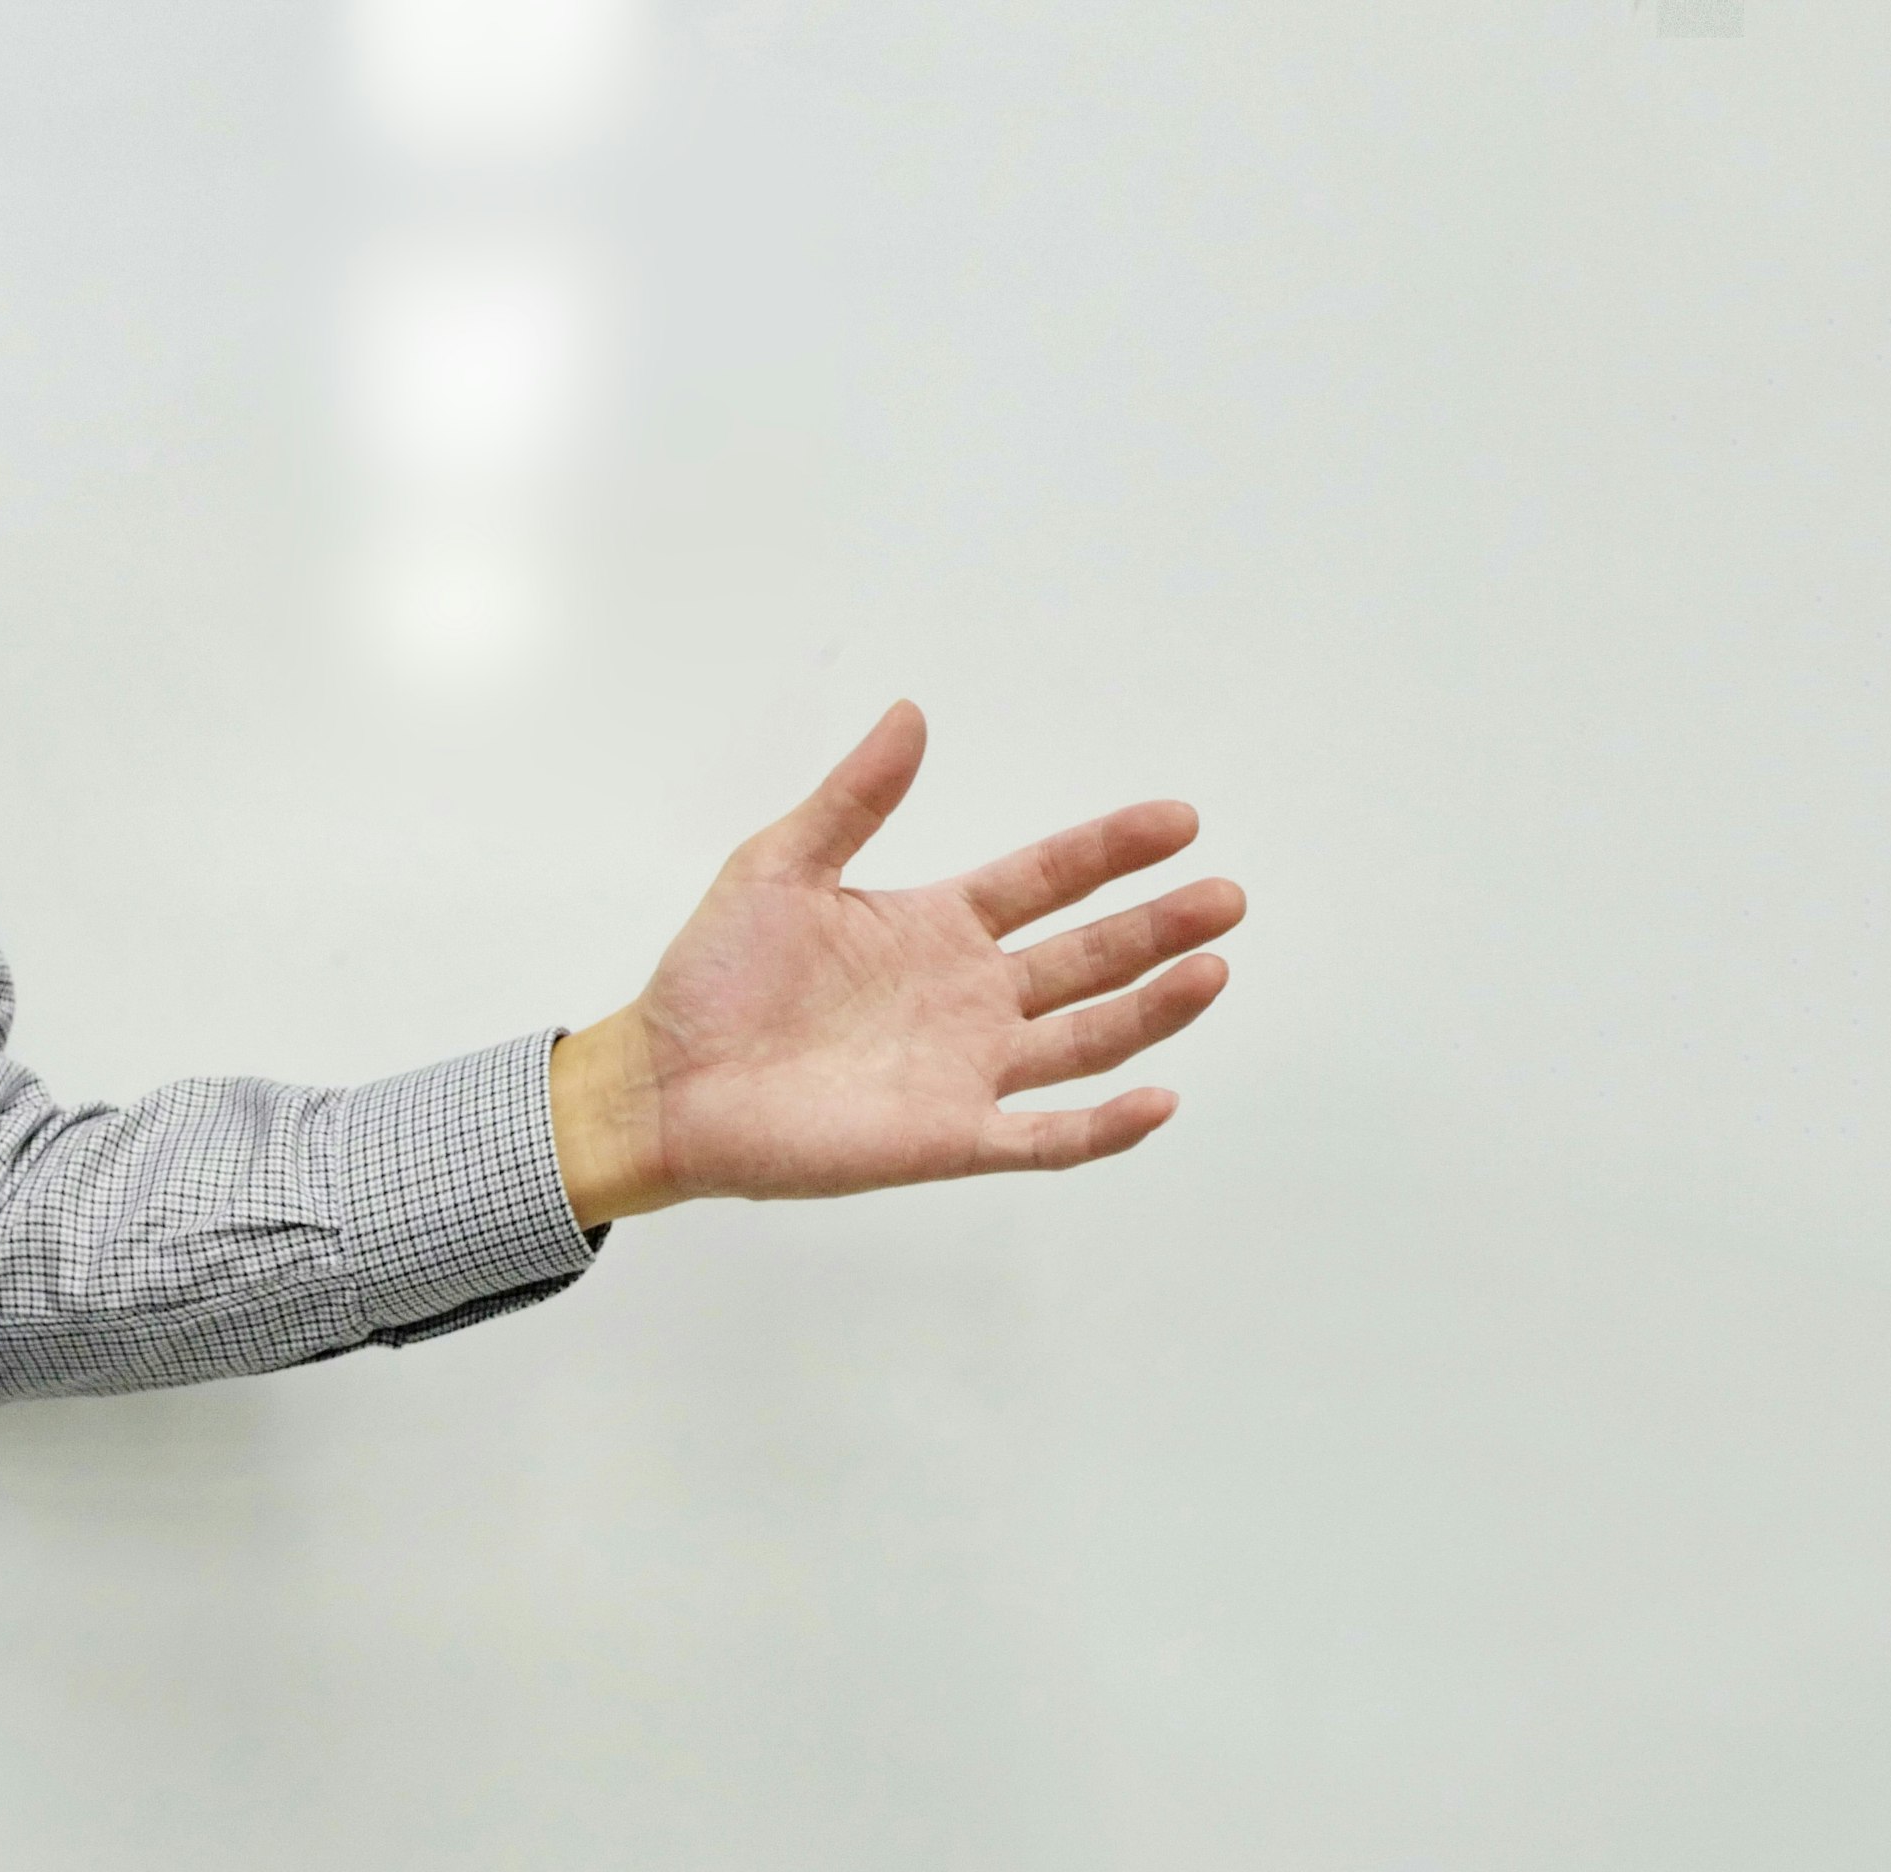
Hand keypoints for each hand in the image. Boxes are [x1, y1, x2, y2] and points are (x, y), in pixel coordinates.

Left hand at [549, 701, 1243, 1223]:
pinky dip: (1103, 1126)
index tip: (1178, 819)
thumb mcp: (780, 865)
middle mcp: (968, 998)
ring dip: (1152, 1010)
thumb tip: (911, 714)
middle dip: (1158, 927)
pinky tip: (1157, 1099)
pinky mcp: (946, 1137)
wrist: (664, 1081)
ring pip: (1086, 1040)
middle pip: (1089, 958)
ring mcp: (965, 1069)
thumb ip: (854, 798)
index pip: (1048, 880)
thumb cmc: (713, 978)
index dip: (1111, 851)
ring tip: (1212, 969)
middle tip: (1225, 895)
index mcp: (936, 927)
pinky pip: (1043, 1137)